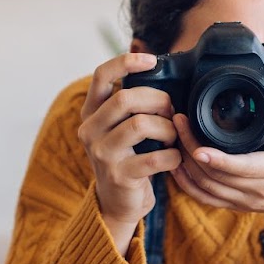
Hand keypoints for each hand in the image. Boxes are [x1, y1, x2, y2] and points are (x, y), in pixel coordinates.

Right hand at [77, 52, 182, 251]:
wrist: (118, 203)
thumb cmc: (128, 158)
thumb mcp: (120, 128)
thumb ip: (131, 105)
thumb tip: (162, 75)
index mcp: (91, 113)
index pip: (101, 76)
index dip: (126, 62)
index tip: (151, 60)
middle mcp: (90, 131)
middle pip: (126, 98)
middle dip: (158, 100)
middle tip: (172, 112)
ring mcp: (102, 154)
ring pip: (140, 125)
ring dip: (167, 128)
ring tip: (172, 137)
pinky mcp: (119, 176)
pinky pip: (155, 158)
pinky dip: (173, 156)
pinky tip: (174, 159)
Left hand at [169, 101, 263, 261]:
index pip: (244, 167)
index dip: (219, 160)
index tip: (198, 147)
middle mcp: (260, 189)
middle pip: (217, 175)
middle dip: (192, 150)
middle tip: (179, 122)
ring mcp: (246, 200)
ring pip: (207, 187)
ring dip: (186, 164)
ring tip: (175, 136)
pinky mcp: (237, 205)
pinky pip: (206, 198)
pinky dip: (187, 184)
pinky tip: (177, 166)